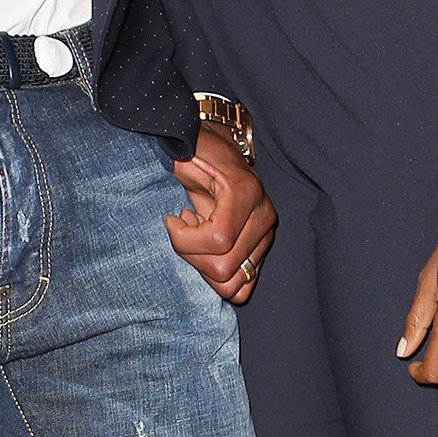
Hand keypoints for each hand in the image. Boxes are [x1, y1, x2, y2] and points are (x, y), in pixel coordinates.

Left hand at [165, 125, 275, 303]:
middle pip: (224, 268)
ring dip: (205, 267)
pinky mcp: (261, 248)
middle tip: (183, 229)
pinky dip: (218, 277)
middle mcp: (263, 216)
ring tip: (196, 239)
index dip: (184, 239)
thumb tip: (172, 210)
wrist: (217, 151)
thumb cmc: (195, 154)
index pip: (218, 239)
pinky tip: (206, 250)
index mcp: (246, 193)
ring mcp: (266, 235)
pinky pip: (243, 285)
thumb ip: (179, 178)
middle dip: (192, 255)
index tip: (171, 219)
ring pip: (233, 284)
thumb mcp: (183, 159)